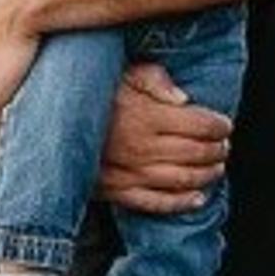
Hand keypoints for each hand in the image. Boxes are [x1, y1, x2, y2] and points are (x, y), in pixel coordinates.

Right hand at [94, 62, 230, 216]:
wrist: (49, 124)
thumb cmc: (89, 94)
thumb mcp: (121, 72)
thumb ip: (154, 79)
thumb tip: (183, 98)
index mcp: (145, 116)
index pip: (199, 124)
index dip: (219, 125)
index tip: (225, 124)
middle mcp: (141, 147)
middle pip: (196, 153)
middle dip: (217, 150)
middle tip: (224, 145)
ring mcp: (129, 173)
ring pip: (182, 179)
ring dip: (206, 175)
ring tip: (216, 167)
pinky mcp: (116, 191)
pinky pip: (156, 203)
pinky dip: (181, 203)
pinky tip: (197, 198)